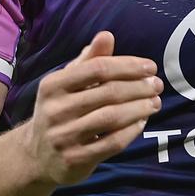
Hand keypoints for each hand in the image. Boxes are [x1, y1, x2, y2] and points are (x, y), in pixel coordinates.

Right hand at [29, 31, 161, 185]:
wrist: (37, 156)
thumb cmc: (60, 110)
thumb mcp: (67, 83)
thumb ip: (89, 60)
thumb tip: (107, 35)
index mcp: (53, 85)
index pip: (98, 68)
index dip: (128, 66)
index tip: (150, 67)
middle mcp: (56, 110)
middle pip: (108, 92)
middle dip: (139, 87)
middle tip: (158, 85)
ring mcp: (64, 136)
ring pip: (112, 118)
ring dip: (140, 108)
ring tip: (155, 102)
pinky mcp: (75, 159)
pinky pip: (112, 143)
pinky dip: (132, 131)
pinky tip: (142, 122)